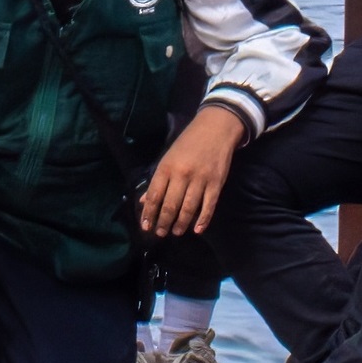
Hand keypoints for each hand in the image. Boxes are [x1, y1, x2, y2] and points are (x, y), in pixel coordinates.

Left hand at [138, 105, 242, 238]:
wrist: (215, 129)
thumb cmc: (188, 143)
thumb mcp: (168, 157)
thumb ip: (157, 180)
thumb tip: (144, 201)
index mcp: (167, 167)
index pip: (154, 195)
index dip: (149, 213)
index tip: (145, 226)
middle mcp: (182, 175)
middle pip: (170, 205)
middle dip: (163, 222)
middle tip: (160, 233)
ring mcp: (200, 180)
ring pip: (188, 208)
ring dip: (180, 224)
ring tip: (176, 232)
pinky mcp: (216, 183)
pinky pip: (209, 206)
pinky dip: (203, 220)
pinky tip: (197, 229)